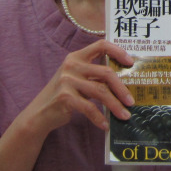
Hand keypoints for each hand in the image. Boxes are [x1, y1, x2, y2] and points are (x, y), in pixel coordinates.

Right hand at [19, 40, 133, 134]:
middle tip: (131, 101)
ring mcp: (67, 80)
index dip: (118, 51)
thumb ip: (95, 76)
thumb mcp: (78, 80)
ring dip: (115, 105)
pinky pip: (89, 107)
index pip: (101, 45)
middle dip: (122, 88)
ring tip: (125, 115)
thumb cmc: (64, 96)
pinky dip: (99, 118)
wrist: (39, 114)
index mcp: (76, 57)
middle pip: (106, 73)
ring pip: (101, 91)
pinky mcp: (65, 97)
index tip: (130, 63)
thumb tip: (125, 82)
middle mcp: (71, 65)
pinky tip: (105, 125)